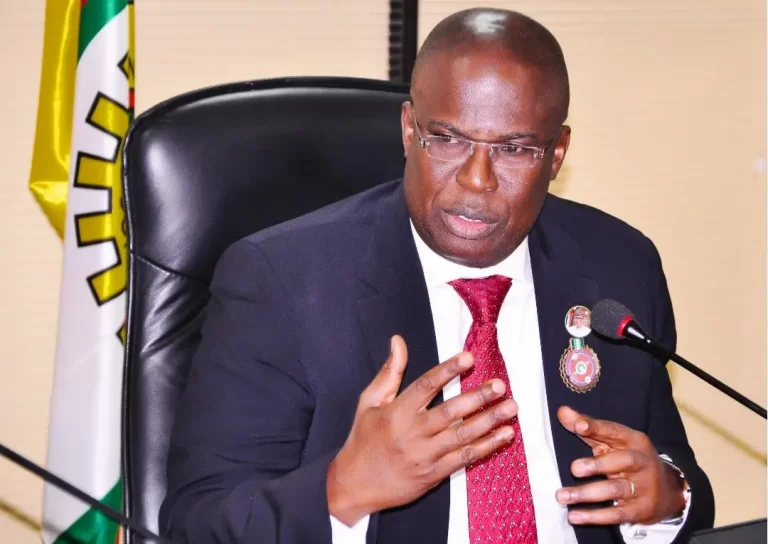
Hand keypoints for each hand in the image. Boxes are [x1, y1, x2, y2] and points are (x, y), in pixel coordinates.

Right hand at [327, 335, 517, 525]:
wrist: (354, 486)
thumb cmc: (363, 439)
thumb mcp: (369, 402)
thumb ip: (389, 372)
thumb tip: (398, 341)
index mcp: (395, 412)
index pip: (426, 386)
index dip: (448, 370)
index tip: (468, 358)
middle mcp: (412, 433)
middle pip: (450, 412)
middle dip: (478, 397)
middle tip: (500, 385)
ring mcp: (425, 455)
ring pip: (462, 435)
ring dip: (489, 421)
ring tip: (511, 408)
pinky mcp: (435, 474)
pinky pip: (465, 458)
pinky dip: (487, 446)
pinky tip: (504, 435)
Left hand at [556, 406, 686, 525]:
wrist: (667, 492)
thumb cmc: (628, 459)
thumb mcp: (612, 442)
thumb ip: (586, 428)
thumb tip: (561, 411)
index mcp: (635, 441)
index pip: (614, 432)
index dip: (596, 428)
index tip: (578, 425)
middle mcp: (642, 462)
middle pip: (621, 461)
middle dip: (597, 464)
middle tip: (573, 468)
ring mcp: (644, 488)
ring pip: (615, 490)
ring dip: (587, 493)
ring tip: (562, 496)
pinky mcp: (641, 510)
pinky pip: (617, 514)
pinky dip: (595, 516)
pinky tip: (575, 516)